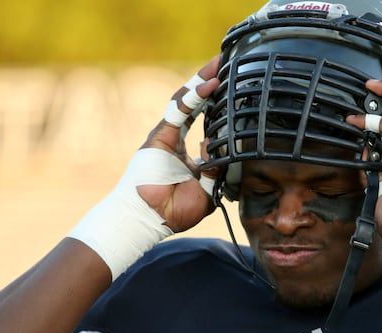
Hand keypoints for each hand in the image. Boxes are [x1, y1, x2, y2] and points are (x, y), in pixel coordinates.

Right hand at [68, 55, 222, 280]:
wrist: (147, 220)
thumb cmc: (173, 211)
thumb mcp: (207, 191)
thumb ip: (216, 170)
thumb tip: (225, 150)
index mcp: (184, 152)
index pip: (204, 120)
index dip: (218, 103)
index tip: (235, 88)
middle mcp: (174, 139)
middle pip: (195, 103)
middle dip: (211, 82)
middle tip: (229, 64)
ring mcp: (166, 135)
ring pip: (186, 99)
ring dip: (204, 79)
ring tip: (222, 63)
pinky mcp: (159, 135)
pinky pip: (179, 110)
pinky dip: (196, 96)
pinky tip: (212, 83)